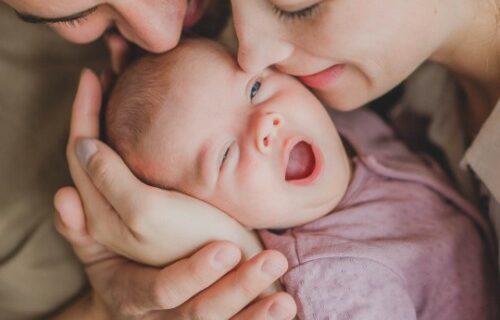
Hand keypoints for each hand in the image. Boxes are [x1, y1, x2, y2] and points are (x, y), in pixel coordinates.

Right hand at [54, 188, 296, 318]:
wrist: (128, 304)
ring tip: (286, 298)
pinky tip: (286, 308)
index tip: (226, 249)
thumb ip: (81, 227)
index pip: (163, 290)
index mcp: (133, 297)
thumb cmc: (118, 267)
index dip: (193, 275)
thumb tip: (65, 194)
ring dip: (258, 315)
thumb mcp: (95, 251)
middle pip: (201, 315)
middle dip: (238, 291)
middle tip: (272, 260)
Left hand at [63, 69, 263, 265]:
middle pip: (91, 145)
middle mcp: (110, 204)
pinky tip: (145, 115)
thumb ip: (110, 180)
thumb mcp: (143, 214)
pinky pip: (130, 158)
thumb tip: (84, 144)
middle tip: (110, 70)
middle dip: (95, 106)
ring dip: (111, 115)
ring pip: (110, 149)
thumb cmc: (189, 244)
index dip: (83, 111)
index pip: (81, 150)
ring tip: (121, 83)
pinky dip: (129, 131)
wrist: (228, 268)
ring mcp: (132, 201)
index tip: (92, 75)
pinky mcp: (155, 199)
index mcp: (101, 208)